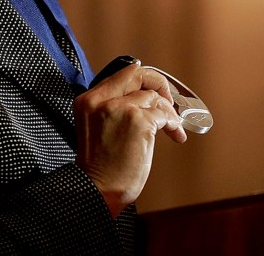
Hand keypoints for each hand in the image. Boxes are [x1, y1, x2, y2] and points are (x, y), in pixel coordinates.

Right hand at [74, 64, 186, 216]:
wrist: (98, 190)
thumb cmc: (101, 167)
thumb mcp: (97, 127)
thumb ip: (112, 107)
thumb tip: (142, 96)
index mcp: (88, 100)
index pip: (120, 75)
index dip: (142, 80)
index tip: (153, 90)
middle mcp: (101, 100)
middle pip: (137, 74)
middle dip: (159, 82)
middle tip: (169, 98)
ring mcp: (120, 108)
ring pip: (153, 96)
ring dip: (168, 112)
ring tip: (172, 126)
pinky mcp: (138, 121)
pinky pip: (164, 115)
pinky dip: (173, 124)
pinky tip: (175, 134)